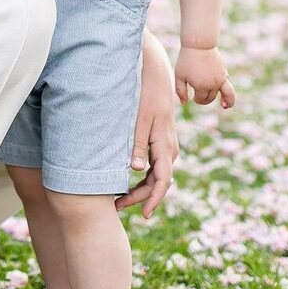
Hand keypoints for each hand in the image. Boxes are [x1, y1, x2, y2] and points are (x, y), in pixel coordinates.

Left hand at [117, 29, 178, 218]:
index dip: (153, 199)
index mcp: (165, 145)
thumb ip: (137, 145)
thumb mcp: (139, 119)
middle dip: (141, 198)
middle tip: (117, 207)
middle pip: (159, 182)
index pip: (163, 180)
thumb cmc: (144, 95)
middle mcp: (169, 148)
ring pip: (157, 176)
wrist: (155, 74)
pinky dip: (144, 178)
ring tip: (119, 199)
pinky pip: (155, 166)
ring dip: (141, 189)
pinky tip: (128, 182)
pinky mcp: (160, 141)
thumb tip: (137, 170)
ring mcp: (166, 145)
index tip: (143, 214)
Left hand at [175, 46, 235, 107]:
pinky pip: (227, 84)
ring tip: (225, 106)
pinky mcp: (224, 72)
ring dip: (228, 102)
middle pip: (211, 98)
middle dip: (205, 100)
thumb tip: (185, 103)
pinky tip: (225, 93)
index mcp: (201, 86)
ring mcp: (221, 78)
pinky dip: (227, 91)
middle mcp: (213, 84)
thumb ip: (180, 91)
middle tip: (198, 98)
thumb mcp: (179, 76)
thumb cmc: (186, 60)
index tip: (193, 97)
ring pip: (228, 94)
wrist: (199, 44)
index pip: (201, 99)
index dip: (197, 100)